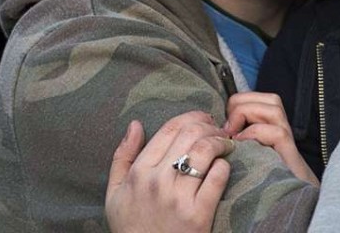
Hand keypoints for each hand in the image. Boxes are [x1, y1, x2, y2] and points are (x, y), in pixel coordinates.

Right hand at [105, 112, 232, 232]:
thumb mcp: (114, 193)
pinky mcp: (198, 214)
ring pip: (206, 151)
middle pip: (190, 134)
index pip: (169, 129)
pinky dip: (224, 166)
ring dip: (220, 141)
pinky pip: (218, 177)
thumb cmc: (131, 227)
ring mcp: (179, 198)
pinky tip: (224, 166)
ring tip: (225, 144)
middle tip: (217, 128)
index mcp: (139, 173)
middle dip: (209, 125)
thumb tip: (135, 124)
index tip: (202, 118)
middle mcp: (158, 182)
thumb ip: (122, 157)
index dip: (191, 117)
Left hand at [224, 92, 318, 185]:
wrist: (288, 215)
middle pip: (270, 99)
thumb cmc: (259, 191)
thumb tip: (216, 132)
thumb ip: (236, 146)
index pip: (261, 100)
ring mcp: (288, 146)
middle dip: (243, 104)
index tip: (224, 124)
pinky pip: (278, 133)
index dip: (240, 103)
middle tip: (227, 127)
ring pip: (274, 108)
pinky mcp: (290, 160)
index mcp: (271, 133)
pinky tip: (241, 146)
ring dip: (248, 114)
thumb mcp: (244, 164)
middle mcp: (282, 135)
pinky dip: (256, 133)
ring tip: (233, 135)